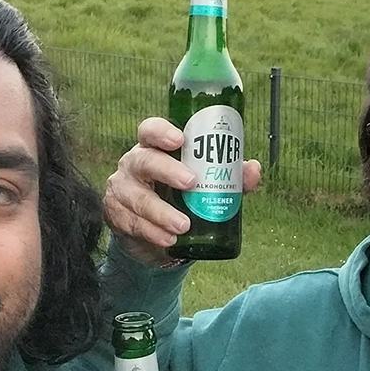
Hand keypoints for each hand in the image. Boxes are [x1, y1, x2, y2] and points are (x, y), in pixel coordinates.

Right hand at [104, 117, 261, 265]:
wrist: (154, 234)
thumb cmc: (180, 197)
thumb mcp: (205, 185)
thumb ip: (229, 177)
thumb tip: (252, 169)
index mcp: (155, 149)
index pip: (150, 130)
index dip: (162, 132)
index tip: (179, 140)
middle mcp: (134, 164)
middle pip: (144, 160)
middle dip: (167, 171)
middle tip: (191, 183)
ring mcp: (122, 189)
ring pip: (138, 198)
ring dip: (162, 213)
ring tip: (183, 226)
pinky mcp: (117, 215)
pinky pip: (133, 223)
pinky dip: (153, 232)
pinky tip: (168, 240)